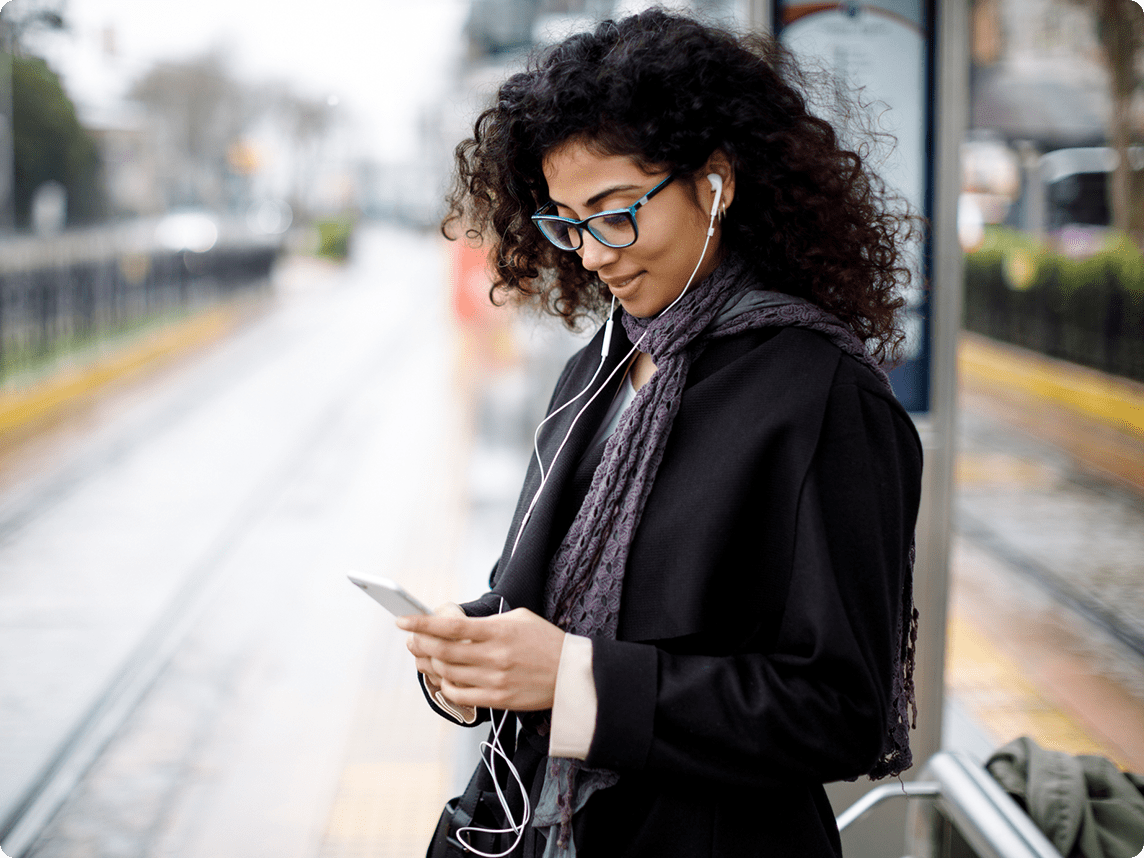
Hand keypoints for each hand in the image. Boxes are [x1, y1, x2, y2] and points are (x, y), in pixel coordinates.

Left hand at [398, 607, 564, 710]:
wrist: (571, 675)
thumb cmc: (545, 641)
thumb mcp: (519, 618)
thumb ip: (487, 621)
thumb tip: (454, 623)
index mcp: (499, 632)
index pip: (450, 627)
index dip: (422, 624)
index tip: (403, 620)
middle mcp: (494, 657)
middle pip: (442, 652)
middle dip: (419, 644)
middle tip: (411, 639)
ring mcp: (495, 681)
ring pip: (447, 673)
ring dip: (428, 664)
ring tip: (423, 657)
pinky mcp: (497, 700)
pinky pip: (459, 695)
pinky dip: (444, 685)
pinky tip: (442, 677)